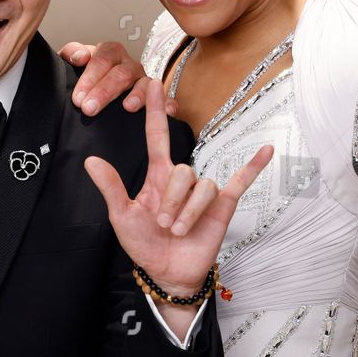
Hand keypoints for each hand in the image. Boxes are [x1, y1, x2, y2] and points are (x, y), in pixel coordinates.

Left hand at [60, 40, 164, 116]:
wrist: (91, 94)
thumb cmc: (85, 79)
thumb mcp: (73, 64)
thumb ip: (72, 54)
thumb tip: (79, 57)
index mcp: (110, 53)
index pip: (102, 60)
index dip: (89, 78)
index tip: (78, 97)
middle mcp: (129, 65)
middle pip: (121, 74)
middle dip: (104, 92)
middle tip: (89, 108)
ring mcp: (144, 81)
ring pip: (145, 84)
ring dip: (137, 95)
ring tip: (127, 107)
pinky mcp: (156, 98)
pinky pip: (166, 99)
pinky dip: (168, 103)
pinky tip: (166, 110)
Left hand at [85, 82, 271, 294]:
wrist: (168, 272)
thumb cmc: (144, 244)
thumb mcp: (122, 217)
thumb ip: (111, 188)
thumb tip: (91, 161)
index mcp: (157, 177)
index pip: (157, 137)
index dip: (154, 111)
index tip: (152, 83)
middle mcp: (182, 180)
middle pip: (183, 171)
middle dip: (173, 200)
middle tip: (164, 224)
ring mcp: (203, 192)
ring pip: (203, 186)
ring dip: (190, 211)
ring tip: (179, 231)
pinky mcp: (222, 206)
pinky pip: (240, 181)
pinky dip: (254, 166)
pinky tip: (266, 150)